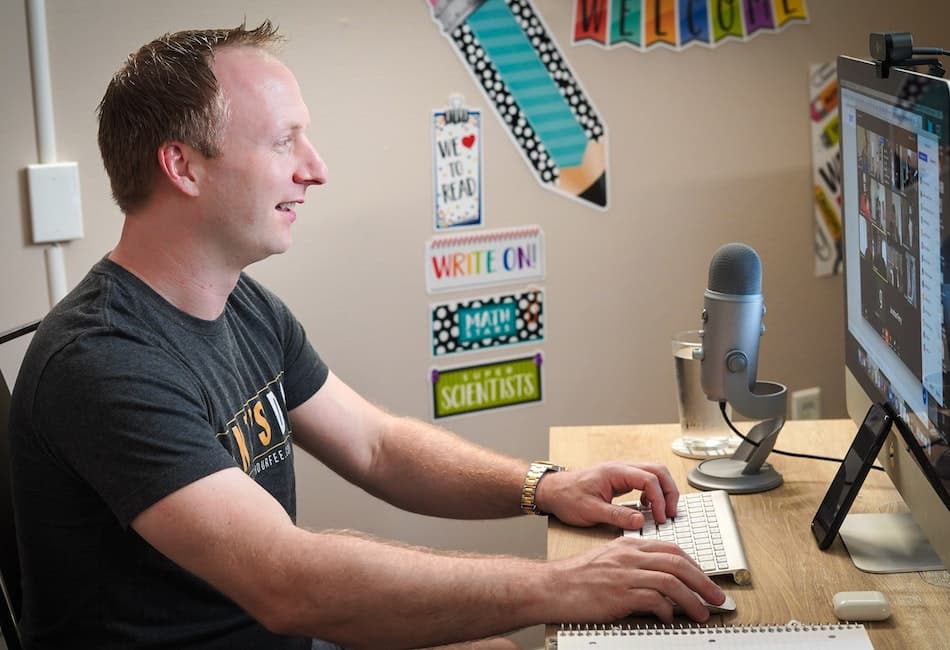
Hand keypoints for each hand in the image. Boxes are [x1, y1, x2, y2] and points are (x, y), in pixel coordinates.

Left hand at [534, 461, 678, 529]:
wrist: (551, 491)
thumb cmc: (566, 497)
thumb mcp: (591, 511)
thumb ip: (617, 516)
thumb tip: (640, 521)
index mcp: (615, 472)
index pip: (649, 479)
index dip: (660, 499)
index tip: (662, 517)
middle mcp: (621, 469)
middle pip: (657, 471)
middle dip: (669, 491)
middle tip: (671, 513)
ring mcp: (621, 473)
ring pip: (653, 474)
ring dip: (663, 491)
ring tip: (664, 512)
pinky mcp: (619, 481)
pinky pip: (644, 482)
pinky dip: (652, 493)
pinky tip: (647, 508)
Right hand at [545, 536, 724, 623]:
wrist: (551, 586)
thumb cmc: (577, 577)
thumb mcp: (609, 560)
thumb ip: (634, 564)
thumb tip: (660, 581)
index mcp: (628, 544)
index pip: (672, 549)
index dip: (694, 565)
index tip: (705, 579)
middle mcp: (629, 556)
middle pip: (678, 563)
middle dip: (703, 582)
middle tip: (716, 597)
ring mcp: (625, 574)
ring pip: (672, 582)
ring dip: (693, 599)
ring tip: (701, 613)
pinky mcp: (619, 594)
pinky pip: (654, 600)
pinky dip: (667, 610)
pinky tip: (669, 618)